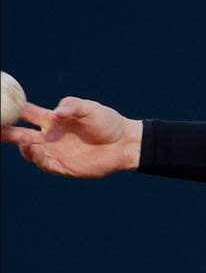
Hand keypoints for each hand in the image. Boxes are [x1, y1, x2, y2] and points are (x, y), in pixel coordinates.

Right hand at [0, 97, 141, 177]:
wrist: (124, 142)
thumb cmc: (108, 122)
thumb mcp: (91, 109)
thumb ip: (73, 106)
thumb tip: (56, 112)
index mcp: (53, 120)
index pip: (27, 114)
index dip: (13, 110)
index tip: (0, 105)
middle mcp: (50, 137)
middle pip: (19, 135)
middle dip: (4, 133)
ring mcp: (55, 152)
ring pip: (29, 152)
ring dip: (25, 148)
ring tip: (27, 141)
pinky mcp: (64, 167)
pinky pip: (46, 166)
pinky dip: (41, 160)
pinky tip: (43, 154)